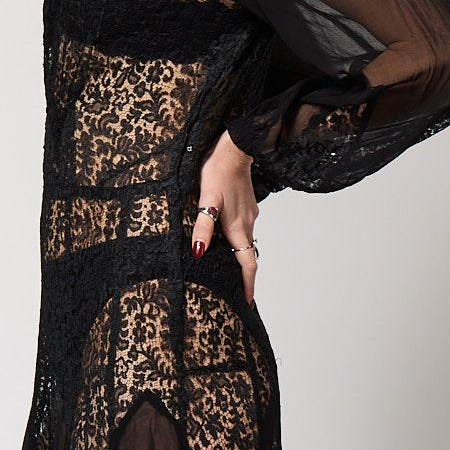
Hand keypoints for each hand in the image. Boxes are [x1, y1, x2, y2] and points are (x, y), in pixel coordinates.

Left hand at [191, 132, 260, 303]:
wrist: (235, 147)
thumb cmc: (218, 171)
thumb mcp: (206, 199)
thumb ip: (203, 227)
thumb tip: (200, 252)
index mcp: (238, 227)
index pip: (247, 263)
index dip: (248, 284)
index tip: (248, 301)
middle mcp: (247, 223)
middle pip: (248, 255)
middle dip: (244, 275)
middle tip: (239, 291)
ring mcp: (249, 213)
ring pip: (246, 240)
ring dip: (241, 256)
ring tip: (231, 267)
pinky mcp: (247, 203)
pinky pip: (244, 227)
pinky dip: (238, 237)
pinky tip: (228, 233)